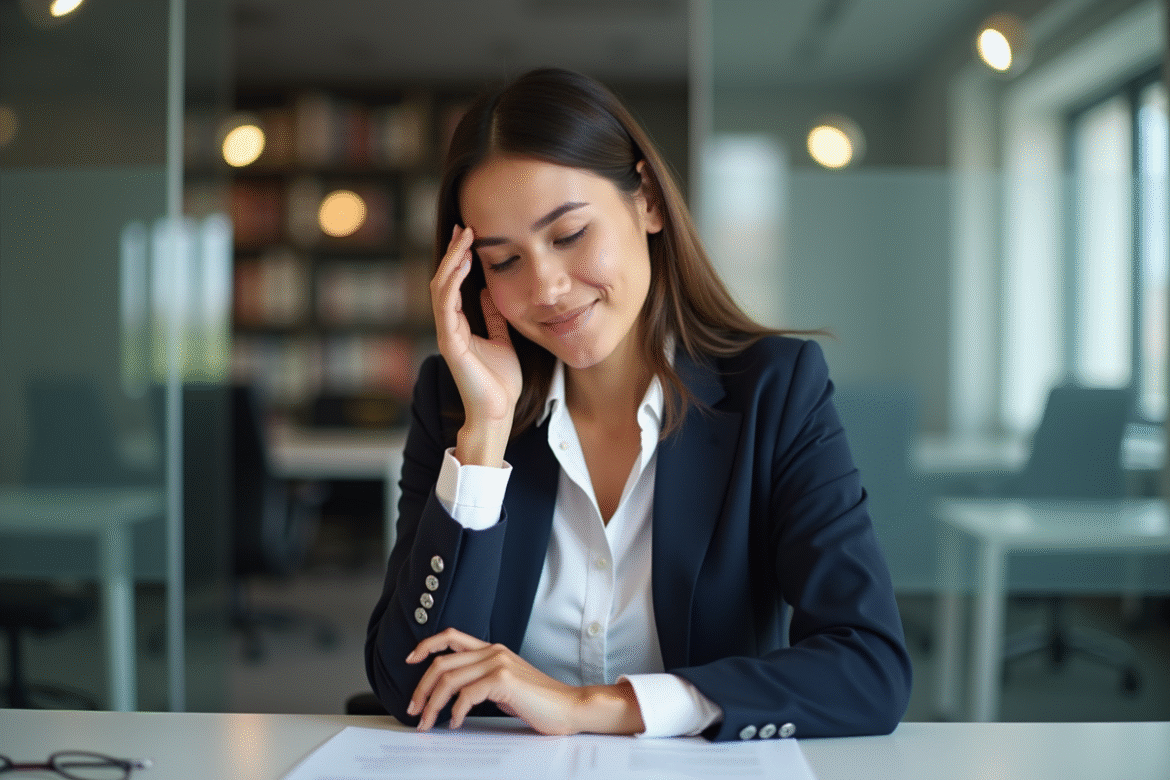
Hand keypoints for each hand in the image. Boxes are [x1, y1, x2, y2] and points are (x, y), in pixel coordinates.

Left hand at [405, 628, 643, 735]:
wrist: (569, 708)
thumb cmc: (539, 701)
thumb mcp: (506, 684)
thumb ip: (482, 680)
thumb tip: (451, 695)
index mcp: (492, 649)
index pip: (451, 636)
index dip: (426, 645)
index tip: (409, 660)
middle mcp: (493, 651)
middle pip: (442, 662)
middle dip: (421, 688)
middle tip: (414, 710)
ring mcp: (498, 663)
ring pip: (449, 679)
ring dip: (432, 704)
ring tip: (428, 723)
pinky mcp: (503, 680)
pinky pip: (466, 694)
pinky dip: (455, 711)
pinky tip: (455, 723)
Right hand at [430, 226, 521, 463]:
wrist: (499, 411)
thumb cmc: (500, 381)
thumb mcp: (503, 340)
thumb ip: (493, 317)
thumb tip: (488, 292)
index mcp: (460, 325)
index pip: (455, 284)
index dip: (460, 259)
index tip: (471, 236)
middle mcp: (450, 327)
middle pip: (444, 280)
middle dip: (453, 252)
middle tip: (465, 227)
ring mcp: (447, 334)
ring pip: (441, 288)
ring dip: (452, 261)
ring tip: (464, 239)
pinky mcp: (450, 343)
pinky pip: (446, 306)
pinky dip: (453, 282)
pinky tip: (462, 264)